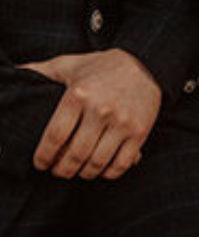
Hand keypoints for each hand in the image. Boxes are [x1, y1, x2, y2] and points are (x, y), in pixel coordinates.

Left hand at [19, 49, 161, 180]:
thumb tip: (14, 72)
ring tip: (78, 170)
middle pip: (74, 155)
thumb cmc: (100, 67)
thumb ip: (40, 71)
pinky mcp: (140, 131)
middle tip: (58, 171)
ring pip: (96, 163)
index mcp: (79, 94)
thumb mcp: (68, 65)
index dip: (44, 157)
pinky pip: (121, 164)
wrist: (146, 63)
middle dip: (62, 170)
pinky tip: (101, 168)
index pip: (54, 137)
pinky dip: (108, 173)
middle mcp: (101, 109)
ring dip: (84, 173)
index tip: (41, 163)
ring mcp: (123, 121)